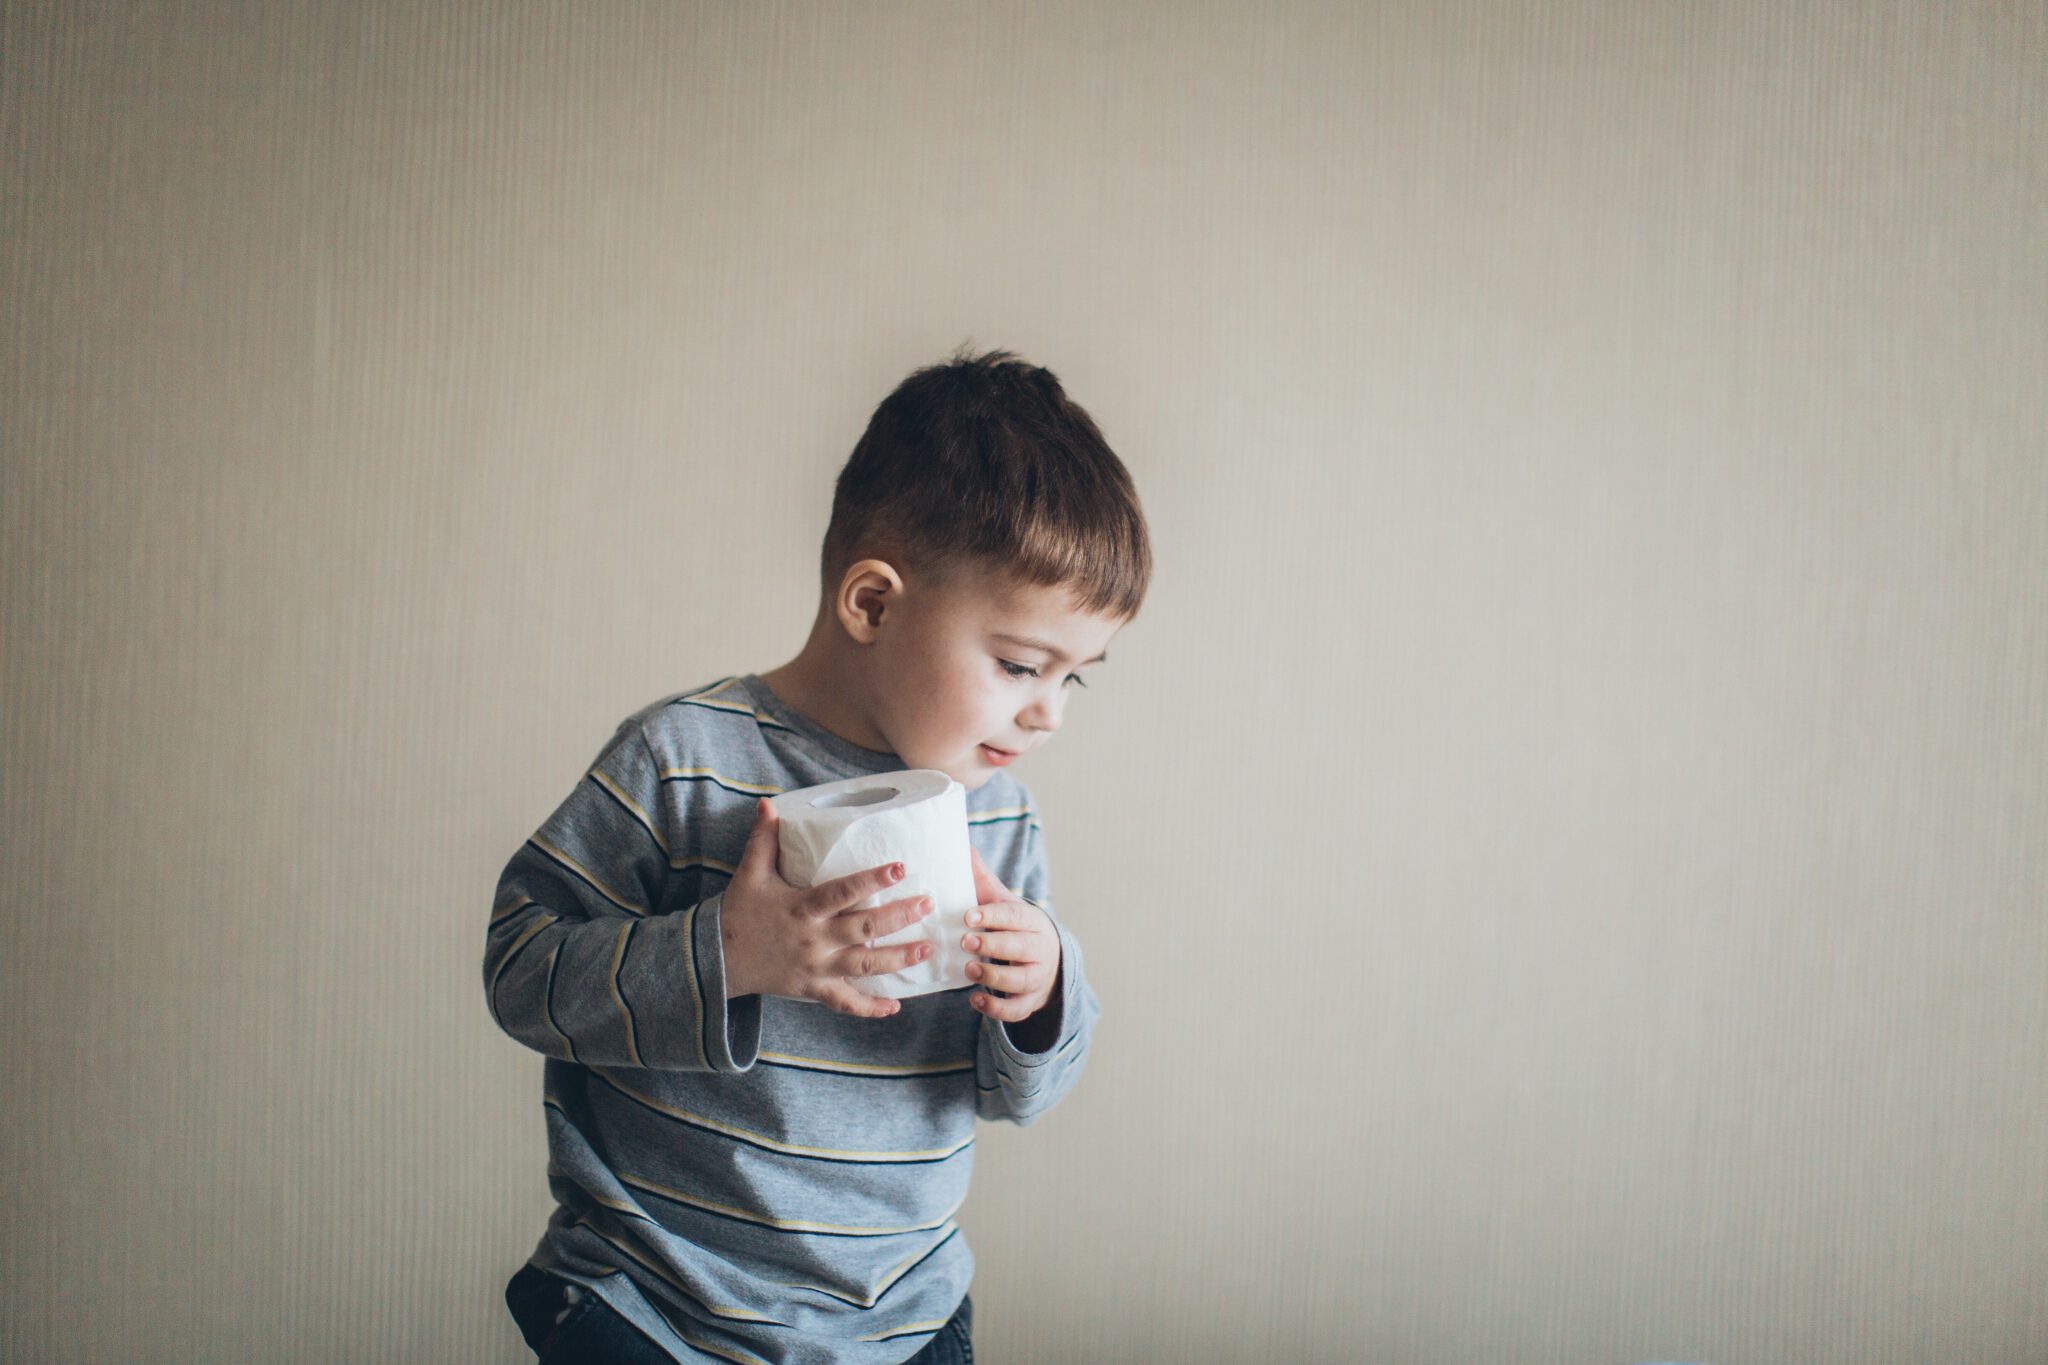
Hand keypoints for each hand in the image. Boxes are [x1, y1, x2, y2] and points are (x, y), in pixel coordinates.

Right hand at [719, 797, 934, 1017]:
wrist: (716, 959)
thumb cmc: (739, 912)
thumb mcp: (750, 873)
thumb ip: (764, 839)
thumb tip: (768, 803)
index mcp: (802, 908)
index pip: (842, 891)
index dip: (871, 880)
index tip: (900, 868)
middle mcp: (814, 939)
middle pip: (864, 929)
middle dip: (899, 917)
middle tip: (927, 904)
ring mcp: (816, 967)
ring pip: (864, 966)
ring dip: (898, 959)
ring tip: (928, 948)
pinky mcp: (813, 989)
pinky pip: (845, 1003)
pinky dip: (869, 1008)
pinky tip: (895, 1007)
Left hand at [962, 845, 1061, 1024]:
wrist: (1048, 962)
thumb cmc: (1016, 928)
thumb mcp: (1005, 904)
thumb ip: (983, 880)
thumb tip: (962, 846)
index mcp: (1032, 922)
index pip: (1014, 917)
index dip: (992, 916)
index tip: (968, 916)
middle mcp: (1039, 950)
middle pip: (1018, 948)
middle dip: (992, 945)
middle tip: (966, 942)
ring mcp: (1036, 978)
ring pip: (1018, 980)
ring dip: (992, 976)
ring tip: (969, 970)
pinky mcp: (1029, 1002)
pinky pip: (1015, 1010)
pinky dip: (996, 1008)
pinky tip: (975, 1000)